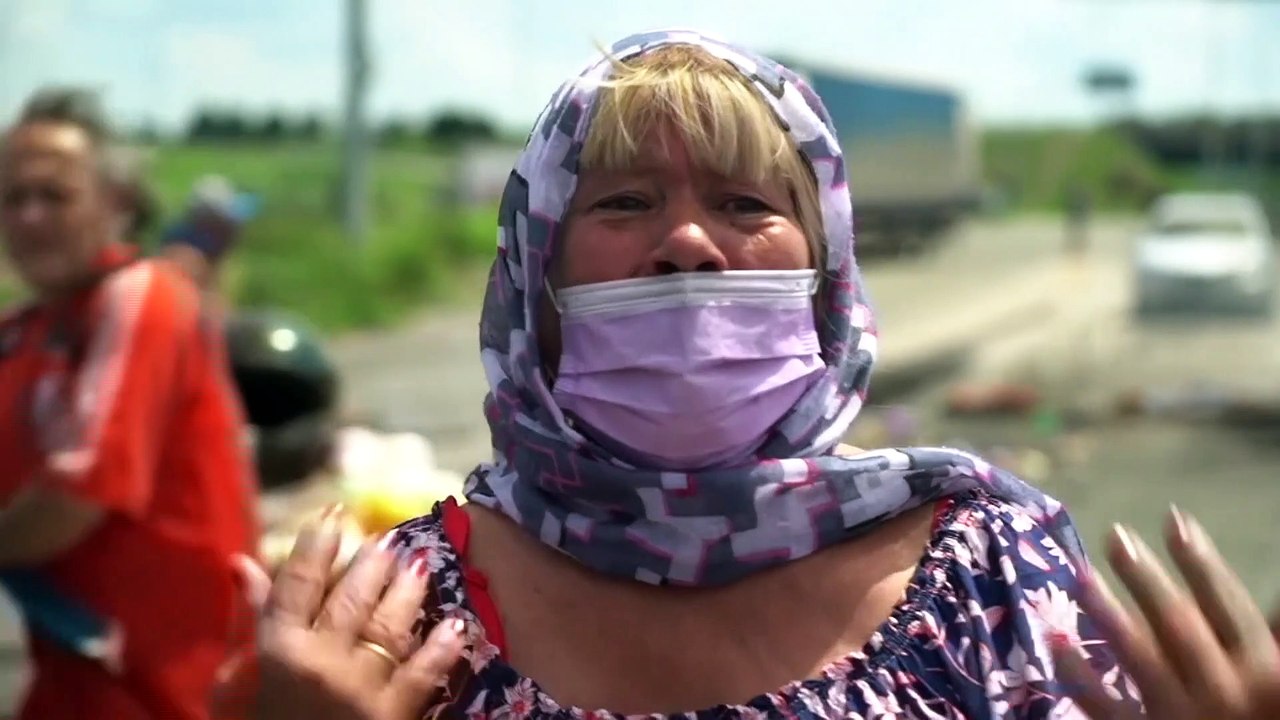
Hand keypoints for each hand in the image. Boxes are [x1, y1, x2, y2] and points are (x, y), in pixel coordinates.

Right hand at [236, 506, 465, 719]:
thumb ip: (251, 621)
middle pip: (351, 599)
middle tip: (387, 538)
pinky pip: (424, 675)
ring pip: (389, 626)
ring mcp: (359, 689)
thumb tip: (244, 562)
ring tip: (419, 564)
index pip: (298, 584)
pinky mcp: (391, 717)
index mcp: (276, 651)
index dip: (317, 544)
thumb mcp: (239, 681)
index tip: (334, 512)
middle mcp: (319, 662)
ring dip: (407, 592)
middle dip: (372, 563)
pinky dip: (442, 648)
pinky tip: (456, 625)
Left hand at [1053, 506, 1279, 718]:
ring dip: (1107, 613)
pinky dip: (1080, 675)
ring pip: (1139, 659)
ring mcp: (1181, 715)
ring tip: (1080, 573)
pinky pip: (1107, 706)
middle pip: (1178, 625)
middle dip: (1147, 579)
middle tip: (1116, 535)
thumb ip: (1273, 636)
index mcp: (1262, 669)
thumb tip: (1278, 595)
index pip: (1229, 606)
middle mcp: (1222, 690)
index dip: (1202, 562)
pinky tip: (1057, 639)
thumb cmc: (1261, 716)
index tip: (1174, 517)